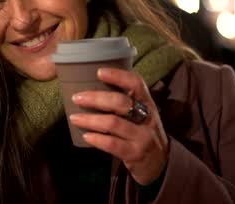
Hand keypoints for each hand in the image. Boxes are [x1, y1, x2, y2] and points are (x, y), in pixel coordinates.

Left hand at [69, 68, 168, 184]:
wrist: (160, 162)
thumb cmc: (142, 131)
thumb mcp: (141, 113)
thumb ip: (124, 102)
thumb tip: (91, 88)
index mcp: (147, 102)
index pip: (136, 83)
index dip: (118, 75)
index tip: (99, 72)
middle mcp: (147, 117)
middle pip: (121, 102)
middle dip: (96, 98)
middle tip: (77, 97)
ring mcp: (143, 136)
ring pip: (113, 123)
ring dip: (91, 119)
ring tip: (74, 118)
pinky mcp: (135, 153)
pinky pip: (113, 144)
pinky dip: (97, 139)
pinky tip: (86, 136)